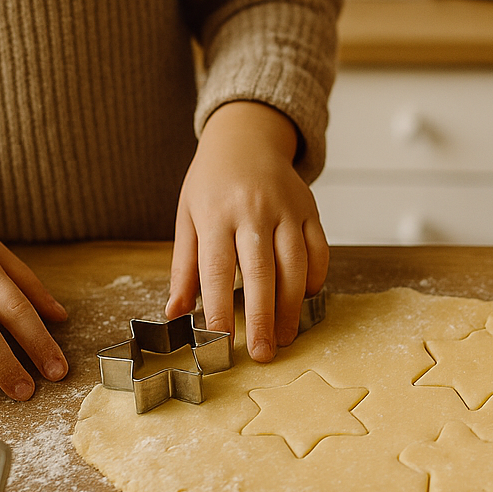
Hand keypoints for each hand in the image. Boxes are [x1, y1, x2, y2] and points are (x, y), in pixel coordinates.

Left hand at [167, 101, 327, 362]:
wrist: (246, 137)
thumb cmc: (211, 183)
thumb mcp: (187, 217)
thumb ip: (184, 267)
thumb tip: (174, 314)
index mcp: (216, 214)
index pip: (217, 270)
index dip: (219, 309)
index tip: (221, 342)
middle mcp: (253, 211)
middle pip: (261, 272)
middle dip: (262, 318)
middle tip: (263, 354)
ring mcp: (286, 209)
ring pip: (295, 264)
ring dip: (292, 306)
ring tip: (285, 336)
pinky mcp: (309, 208)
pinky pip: (318, 249)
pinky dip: (314, 277)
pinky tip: (305, 299)